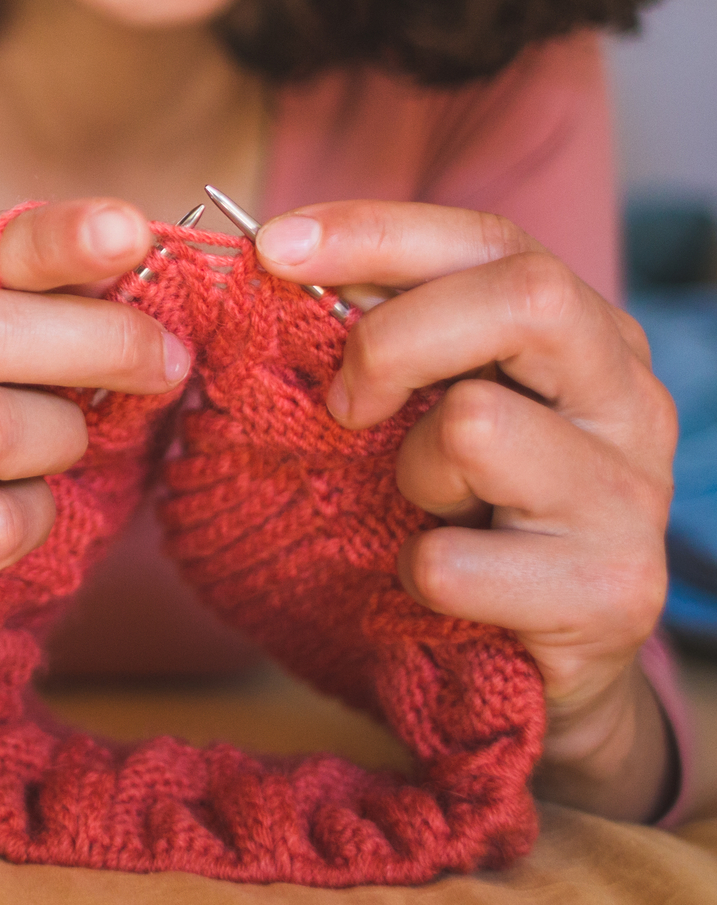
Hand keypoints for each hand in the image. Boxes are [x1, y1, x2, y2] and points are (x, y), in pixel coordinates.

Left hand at [254, 201, 678, 822]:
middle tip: (344, 404)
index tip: (273, 246)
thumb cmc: (464, 516)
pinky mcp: (610, 594)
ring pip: (480, 426)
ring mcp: (630, 496)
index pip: (488, 241)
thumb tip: (276, 258)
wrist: (534, 672)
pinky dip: (417, 575)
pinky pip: (455, 561)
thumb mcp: (428, 408)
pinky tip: (440, 586)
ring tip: (425, 510)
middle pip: (525, 296)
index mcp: (583, 334)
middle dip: (394, 338)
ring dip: (411, 473)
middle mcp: (628, 399)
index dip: (374, 232)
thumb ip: (382, 332)